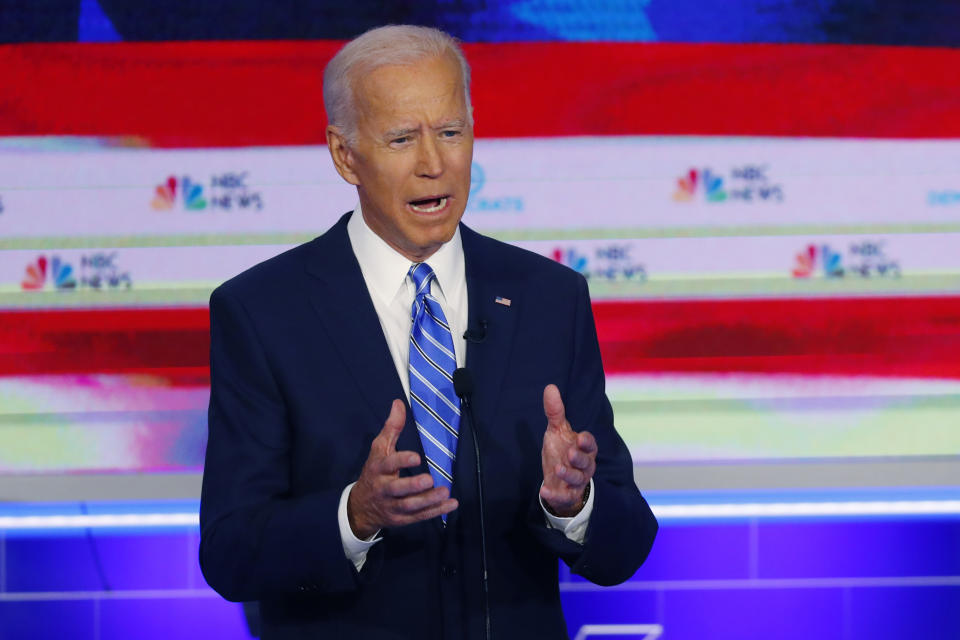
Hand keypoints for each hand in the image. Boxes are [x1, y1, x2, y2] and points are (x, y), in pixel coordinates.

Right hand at [347, 399, 457, 538]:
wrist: (360, 507)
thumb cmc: (374, 472)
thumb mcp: (379, 449)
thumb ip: (391, 427)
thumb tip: (398, 403)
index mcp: (379, 469)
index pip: (388, 464)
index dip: (401, 461)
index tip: (416, 457)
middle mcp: (384, 489)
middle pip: (397, 489)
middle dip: (412, 486)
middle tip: (429, 480)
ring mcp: (392, 506)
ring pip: (409, 506)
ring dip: (428, 500)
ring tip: (445, 492)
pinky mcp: (401, 519)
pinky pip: (419, 516)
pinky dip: (436, 511)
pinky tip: (451, 504)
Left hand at [540, 384, 596, 516]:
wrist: (558, 479)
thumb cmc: (561, 451)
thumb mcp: (557, 431)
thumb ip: (555, 412)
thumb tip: (550, 387)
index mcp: (583, 448)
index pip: (590, 444)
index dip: (586, 442)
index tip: (579, 437)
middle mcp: (584, 465)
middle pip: (586, 462)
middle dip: (579, 458)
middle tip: (570, 454)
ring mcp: (576, 481)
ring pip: (577, 479)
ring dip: (568, 474)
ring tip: (558, 469)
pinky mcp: (567, 494)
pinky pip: (563, 496)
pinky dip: (554, 495)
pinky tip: (544, 490)